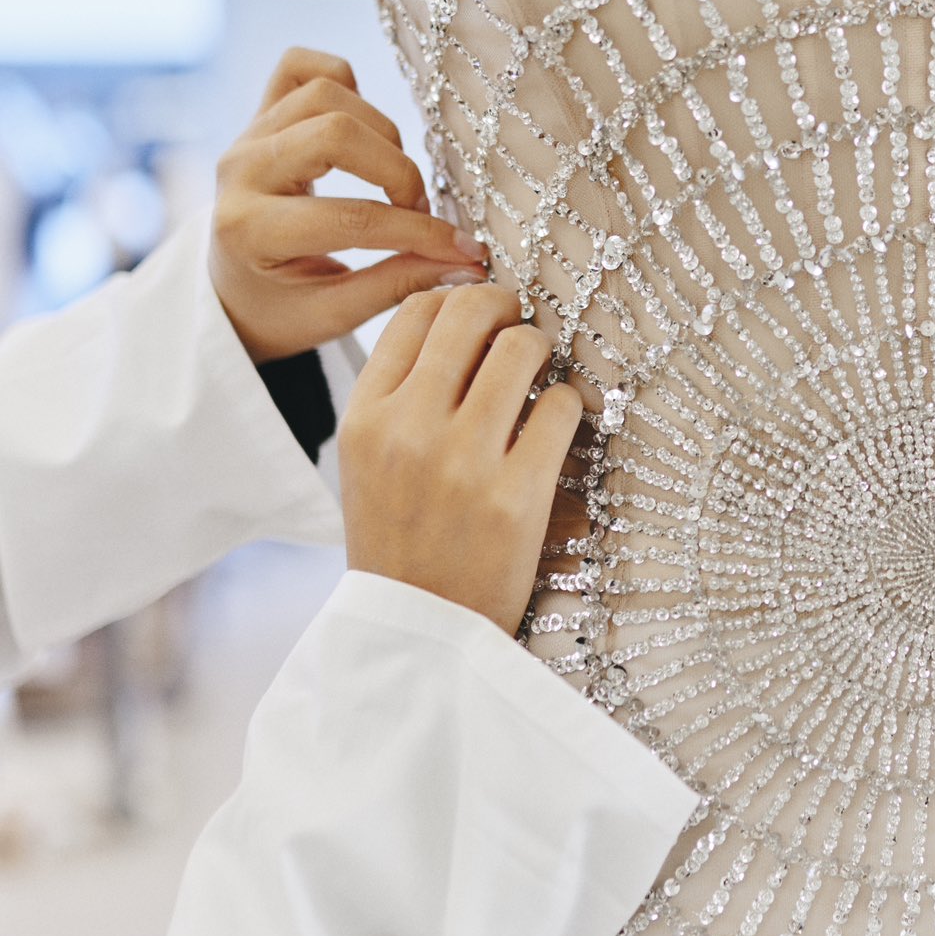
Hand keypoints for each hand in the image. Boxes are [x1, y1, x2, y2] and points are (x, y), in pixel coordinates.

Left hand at [209, 46, 488, 364]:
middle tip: (417, 208)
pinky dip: (340, 80)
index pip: (351, 218)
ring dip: (377, 130)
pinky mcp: (258, 112)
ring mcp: (246, 135)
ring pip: (326, 93)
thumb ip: (399, 283)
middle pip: (335, 133)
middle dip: (397, 170)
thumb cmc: (281, 308)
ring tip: (392, 175)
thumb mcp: (334, 313)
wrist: (231, 289)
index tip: (463, 247)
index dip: (419, 232)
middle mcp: (240, 173)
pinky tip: (360, 122)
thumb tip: (468, 261)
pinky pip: (299, 66)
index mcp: (249, 231)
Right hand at [338, 284, 583, 631]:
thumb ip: (402, 391)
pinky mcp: (517, 496)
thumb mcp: (368, 461)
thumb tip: (460, 312)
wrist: (417, 636)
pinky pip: (561, 407)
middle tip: (519, 328)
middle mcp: (409, 429)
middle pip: (471, 312)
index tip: (481, 316)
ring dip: (540, 351)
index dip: (458, 299)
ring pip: (522, 348)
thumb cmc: (399, 539)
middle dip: (505, 308)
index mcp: (365, 417)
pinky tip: (556, 425)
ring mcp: (464, 461)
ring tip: (539, 375)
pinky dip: (568, 406)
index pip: (417, 311)